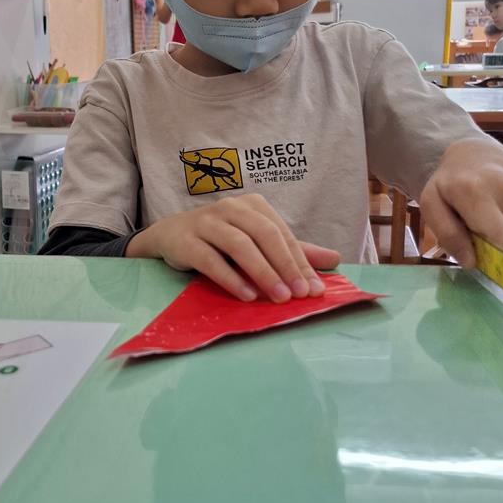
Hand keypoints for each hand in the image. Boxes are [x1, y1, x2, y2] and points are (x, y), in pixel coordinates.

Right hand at [126, 193, 339, 301]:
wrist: (168, 236)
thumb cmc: (219, 240)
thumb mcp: (256, 242)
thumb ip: (292, 250)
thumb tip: (334, 258)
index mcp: (252, 205)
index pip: (282, 234)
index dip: (301, 262)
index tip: (316, 289)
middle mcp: (230, 208)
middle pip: (264, 235)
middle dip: (285, 266)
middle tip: (301, 294)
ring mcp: (206, 222)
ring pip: (239, 245)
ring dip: (262, 272)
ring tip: (278, 297)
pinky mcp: (185, 241)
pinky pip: (211, 259)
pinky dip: (231, 278)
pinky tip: (247, 295)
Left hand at [419, 138, 502, 267]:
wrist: (476, 152)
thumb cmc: (450, 183)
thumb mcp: (432, 204)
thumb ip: (447, 234)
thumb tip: (471, 262)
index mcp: (476, 190)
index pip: (500, 240)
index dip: (492, 258)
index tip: (480, 259)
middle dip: (496, 248)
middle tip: (479, 234)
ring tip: (491, 219)